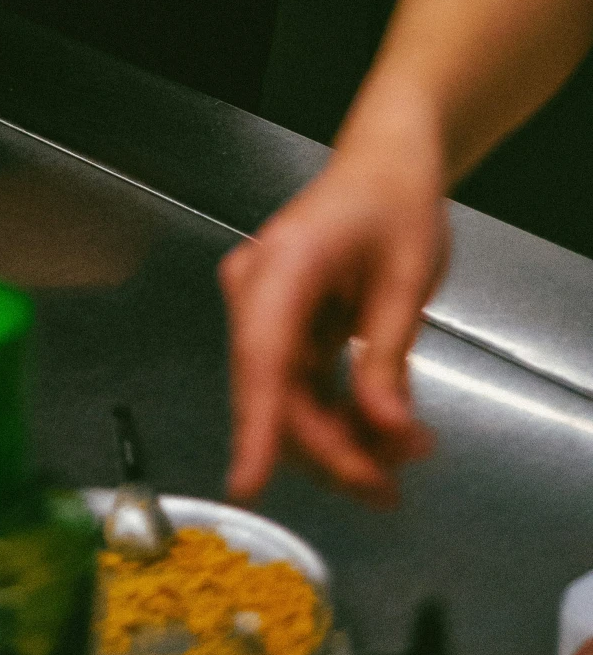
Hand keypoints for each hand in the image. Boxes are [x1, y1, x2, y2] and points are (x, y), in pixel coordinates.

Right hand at [218, 139, 446, 506]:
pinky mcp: (279, 326)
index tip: (247, 486)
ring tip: (407, 457)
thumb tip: (385, 431)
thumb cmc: (398, 205)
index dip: (257, 425)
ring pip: (289, 401)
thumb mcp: (406, 282)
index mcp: (284, 266)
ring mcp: (262, 310)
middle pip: (278, 393)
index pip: (262, 356)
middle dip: (334, 450)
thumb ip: (389, 358)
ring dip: (342, 441)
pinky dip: (341, 416)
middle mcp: (256, 291)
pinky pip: (301, 387)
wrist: (386, 165)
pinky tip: (388, 430)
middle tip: (393, 489)